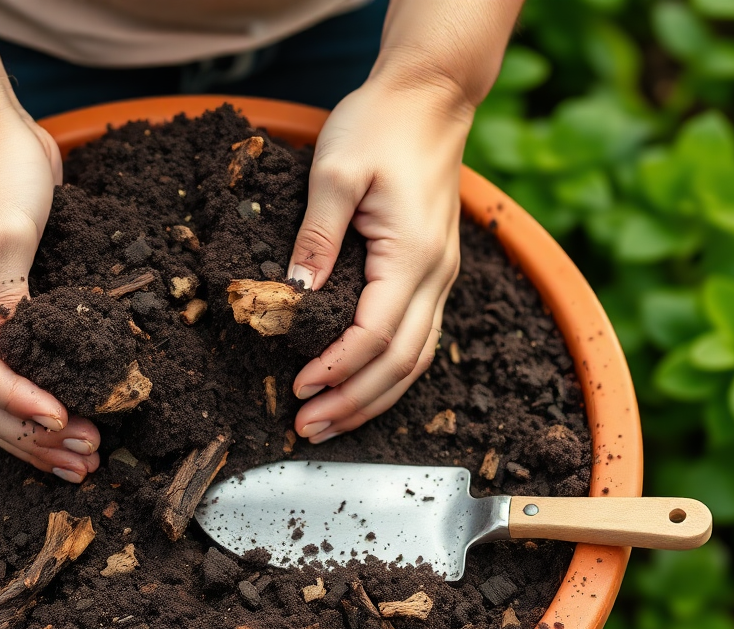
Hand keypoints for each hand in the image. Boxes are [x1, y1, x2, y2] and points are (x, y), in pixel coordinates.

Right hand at [0, 104, 99, 480]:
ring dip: (31, 430)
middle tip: (85, 458)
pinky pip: (3, 369)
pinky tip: (64, 420)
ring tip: (80, 458)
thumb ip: (11, 289)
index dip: (19, 402)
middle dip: (29, 434)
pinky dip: (31, 399)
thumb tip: (19, 346)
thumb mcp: (6, 223)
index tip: (64, 419)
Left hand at [288, 79, 472, 442]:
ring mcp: (439, 276)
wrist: (430, 96)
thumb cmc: (382, 123)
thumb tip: (294, 293)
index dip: (337, 369)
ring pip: (415, 359)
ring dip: (373, 396)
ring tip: (330, 422)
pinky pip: (417, 337)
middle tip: (308, 428)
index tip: (299, 388)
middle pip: (401, 363)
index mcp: (412, 255)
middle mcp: (435, 274)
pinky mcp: (432, 271)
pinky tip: (361, 386)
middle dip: (354, 401)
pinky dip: (389, 371)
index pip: (375, 335)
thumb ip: (315, 235)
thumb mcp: (337, 169)